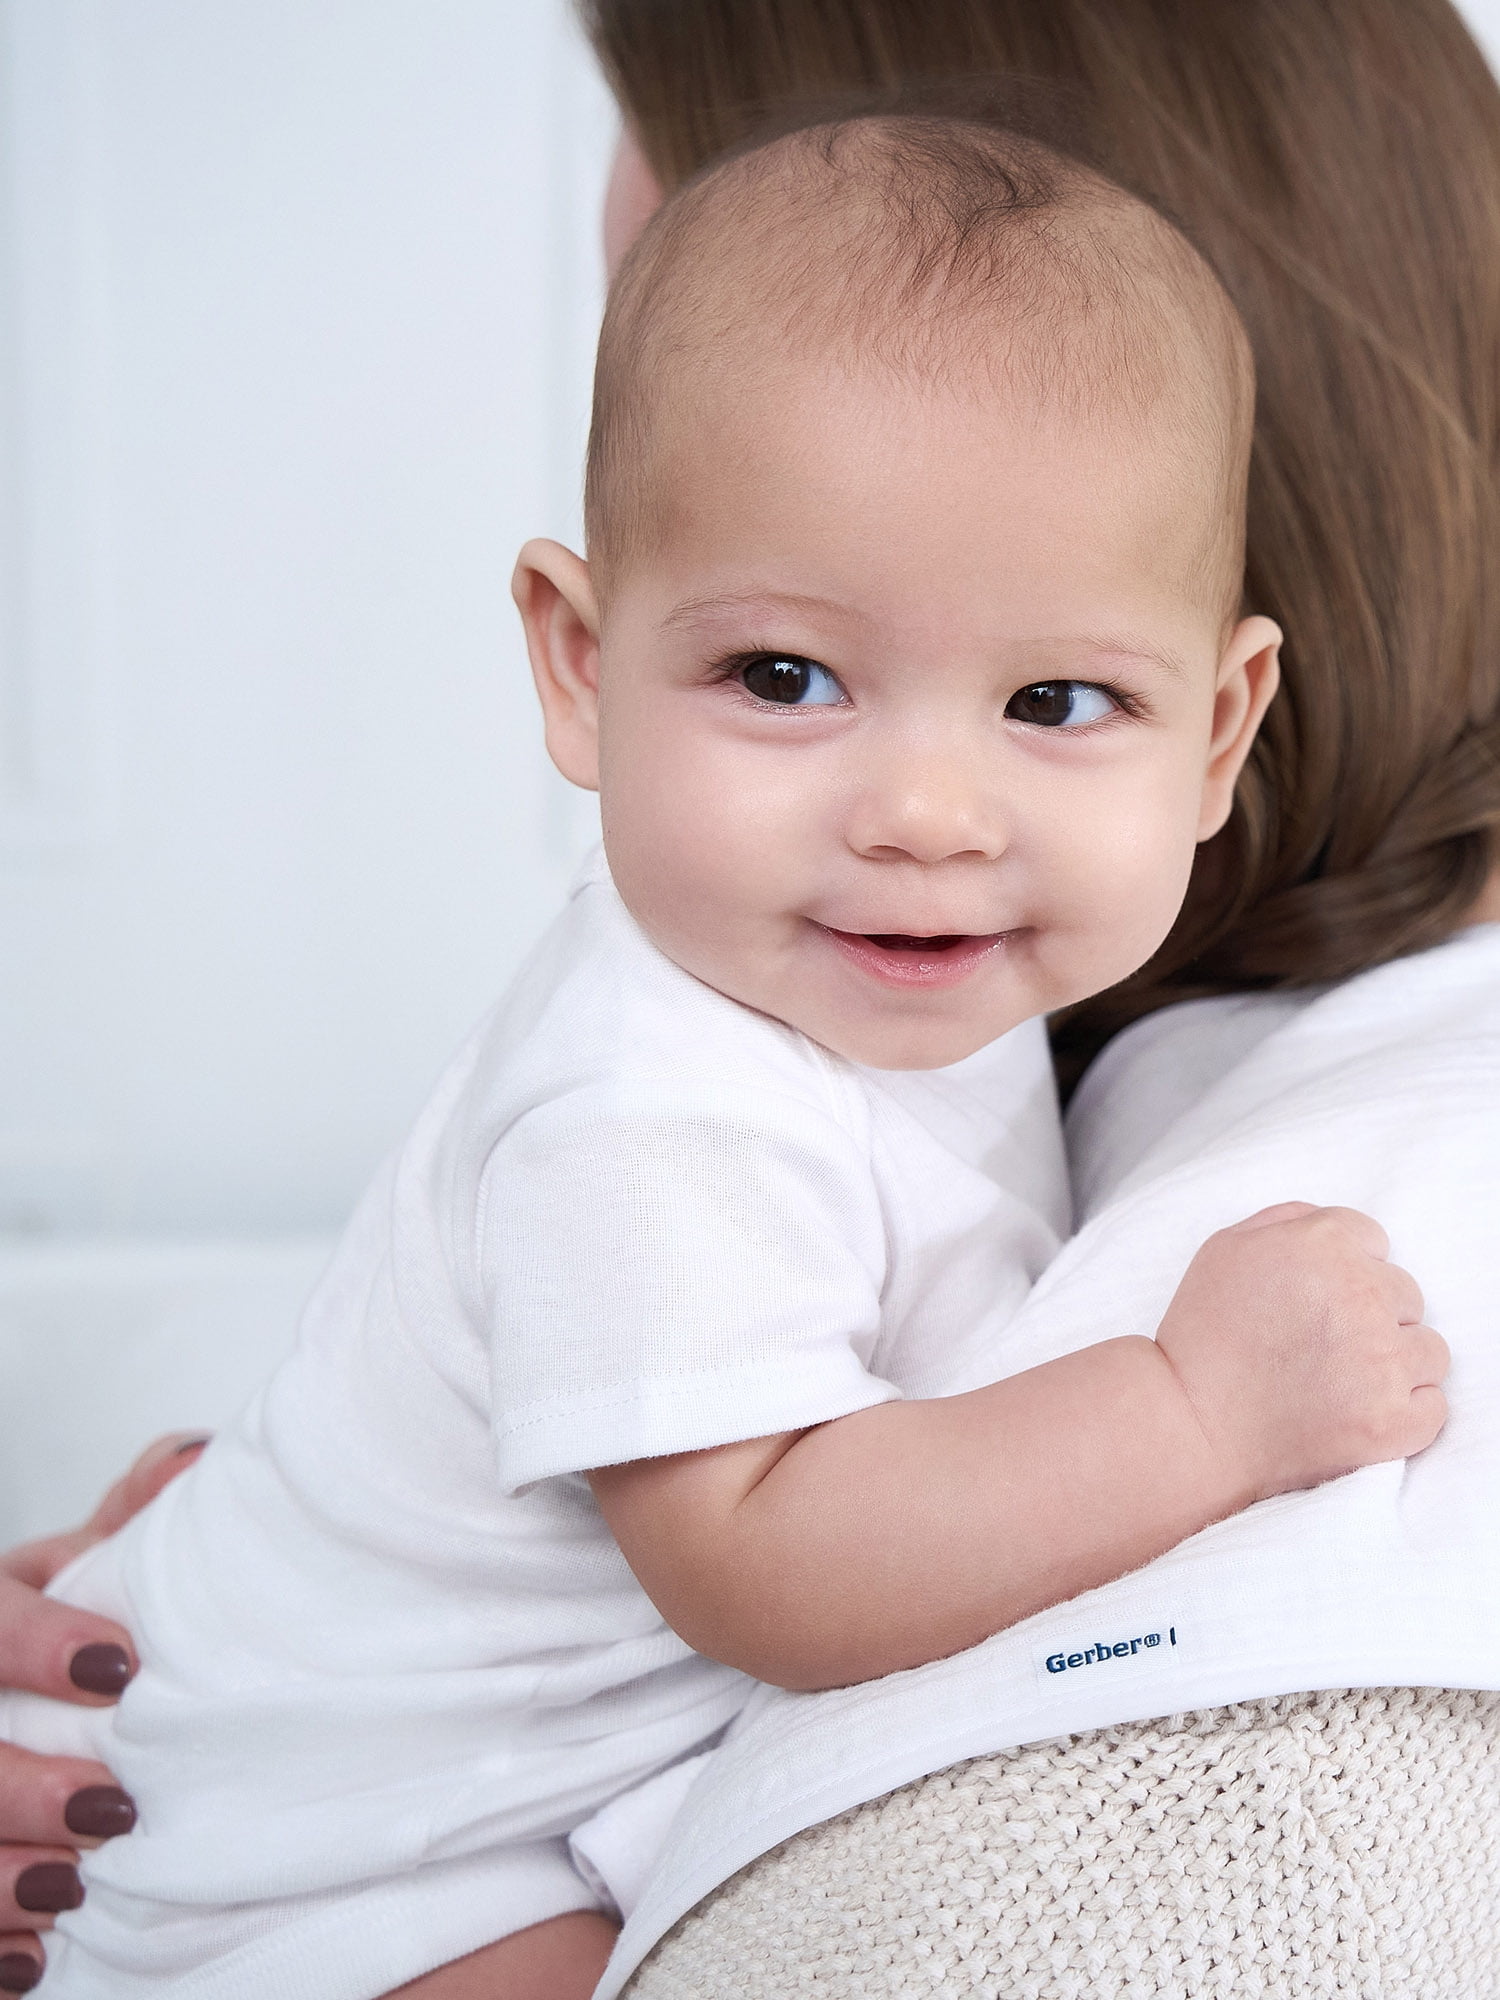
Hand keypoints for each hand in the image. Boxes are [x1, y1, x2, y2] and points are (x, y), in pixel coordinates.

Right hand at [0, 1433, 208, 1994]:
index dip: (35, 1640)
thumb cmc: (38, 1636)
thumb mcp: (70, 1572)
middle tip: (108, 1809)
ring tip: (72, 1888)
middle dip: (16, 1786)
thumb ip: (127, 1521)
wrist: (9, 1698)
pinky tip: (34, 1957)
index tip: (118, 1668)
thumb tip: (199, 1458)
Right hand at [1155, 1204, 1447, 1508]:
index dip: (1345, 1272)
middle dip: (1372, 1315)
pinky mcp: (1392, 1421)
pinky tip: (1361, 1412)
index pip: (1374, 1243)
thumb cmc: (1201, 1337)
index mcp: (1321, 1244)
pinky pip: (1434, 1406)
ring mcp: (1382, 1362)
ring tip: (1343, 1382)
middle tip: (1323, 1344)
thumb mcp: (1224, 1249)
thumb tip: (1337, 1229)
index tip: (1318, 1301)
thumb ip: (1288, 1221)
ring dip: (1396, 1363)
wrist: (1190, 1426)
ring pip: (1429, 1350)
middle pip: (1406, 1295)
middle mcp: (1360, 1295)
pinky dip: (1406, 1413)